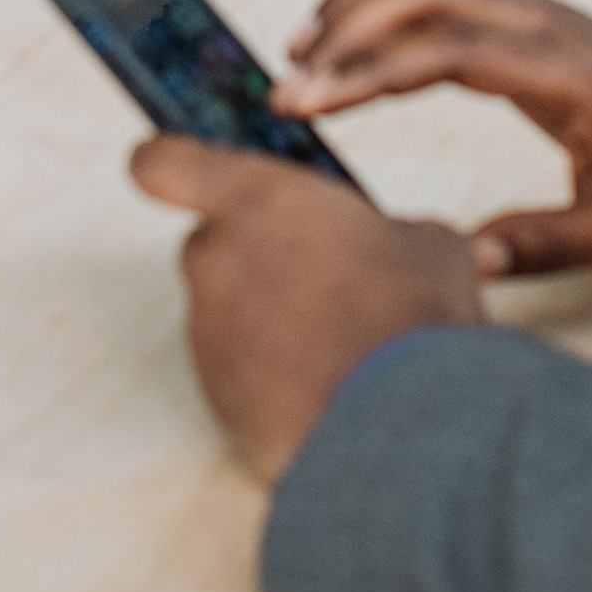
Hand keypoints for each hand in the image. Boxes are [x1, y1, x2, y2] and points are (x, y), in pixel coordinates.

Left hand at [128, 136, 483, 484]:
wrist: (406, 428)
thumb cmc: (414, 318)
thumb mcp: (429, 245)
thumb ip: (384, 228)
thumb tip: (397, 244)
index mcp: (257, 201)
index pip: (163, 162)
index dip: (167, 165)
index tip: (176, 170)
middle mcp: (216, 260)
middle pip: (209, 243)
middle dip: (254, 256)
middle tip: (319, 279)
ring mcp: (209, 334)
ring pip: (226, 310)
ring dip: (266, 318)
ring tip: (340, 344)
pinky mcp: (217, 398)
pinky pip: (235, 369)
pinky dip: (268, 373)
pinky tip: (328, 386)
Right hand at [276, 0, 591, 276]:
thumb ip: (544, 246)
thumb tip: (463, 262)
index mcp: (565, 72)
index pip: (447, 49)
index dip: (368, 71)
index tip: (305, 101)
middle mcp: (542, 21)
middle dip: (344, 32)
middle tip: (286, 90)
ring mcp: (530, 5)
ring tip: (301, 52)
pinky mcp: (519, 8)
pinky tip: (348, 29)